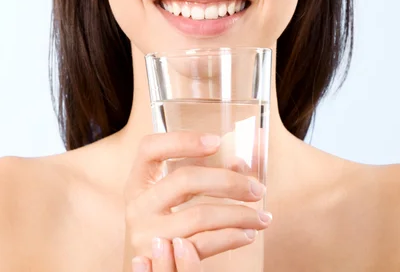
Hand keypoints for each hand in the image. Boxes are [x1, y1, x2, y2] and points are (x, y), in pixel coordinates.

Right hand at [122, 131, 270, 270]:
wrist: (154, 268)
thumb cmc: (169, 219)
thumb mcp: (175, 193)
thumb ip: (206, 169)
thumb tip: (247, 155)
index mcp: (138, 180)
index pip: (150, 148)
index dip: (182, 140)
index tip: (216, 141)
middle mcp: (138, 206)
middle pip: (184, 180)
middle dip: (227, 181)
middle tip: (257, 188)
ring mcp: (147, 234)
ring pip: (199, 215)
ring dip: (238, 215)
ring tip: (261, 216)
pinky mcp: (162, 260)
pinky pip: (202, 244)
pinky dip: (230, 237)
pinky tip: (247, 233)